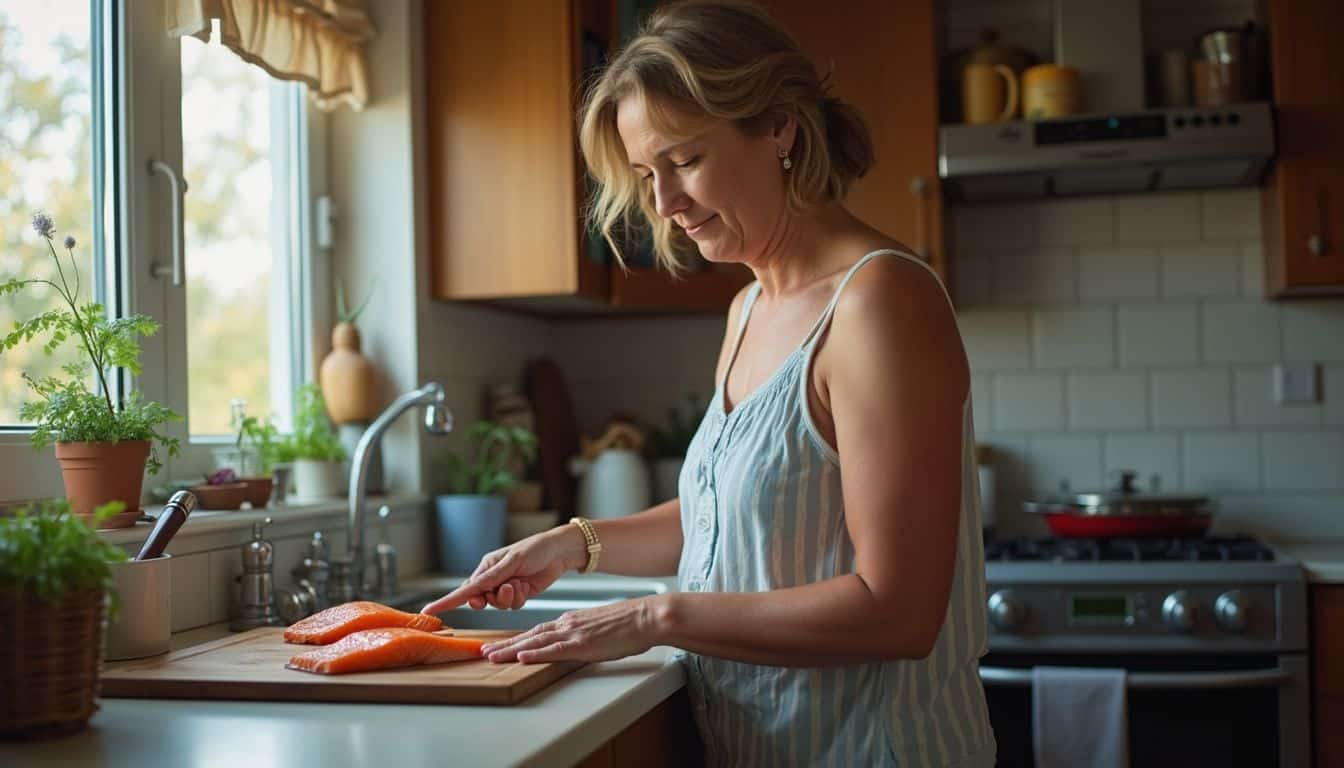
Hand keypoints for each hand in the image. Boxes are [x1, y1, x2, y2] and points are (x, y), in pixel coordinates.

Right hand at [419, 526, 584, 613]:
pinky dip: (520, 598)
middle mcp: (493, 578)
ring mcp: (505, 587)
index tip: (428, 611)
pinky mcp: (519, 594)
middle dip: (493, 598)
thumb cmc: (535, 549)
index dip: (446, 601)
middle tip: (508, 587)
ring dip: (510, 597)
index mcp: (485, 567)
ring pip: (498, 605)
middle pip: (481, 600)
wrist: (560, 552)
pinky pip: (512, 606)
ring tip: (520, 583)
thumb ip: (491, 578)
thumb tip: (471, 590)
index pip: (463, 588)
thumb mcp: (511, 561)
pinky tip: (527, 585)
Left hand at [481, 595, 665, 663]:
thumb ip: (584, 633)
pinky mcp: (583, 644)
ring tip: (491, 656)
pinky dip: (536, 653)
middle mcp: (567, 624)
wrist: (645, 616)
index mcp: (571, 621)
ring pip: (535, 642)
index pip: (538, 632)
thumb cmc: (629, 623)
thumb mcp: (600, 626)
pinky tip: (522, 657)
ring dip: (511, 649)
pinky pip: (554, 650)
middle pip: (530, 636)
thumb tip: (576, 642)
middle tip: (483, 651)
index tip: (500, 646)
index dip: (517, 639)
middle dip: (505, 644)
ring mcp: (574, 634)